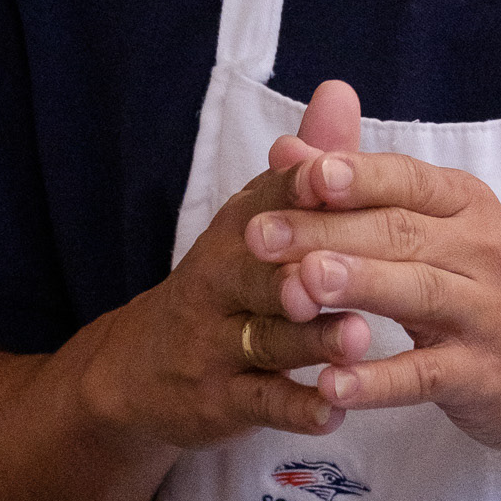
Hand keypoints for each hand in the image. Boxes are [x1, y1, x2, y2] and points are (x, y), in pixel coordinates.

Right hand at [79, 81, 373, 450]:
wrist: (140, 368)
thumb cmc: (227, 280)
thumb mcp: (257, 217)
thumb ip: (306, 164)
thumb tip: (341, 89)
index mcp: (238, 229)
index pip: (270, 201)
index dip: (297, 189)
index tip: (331, 177)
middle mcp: (222, 281)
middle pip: (264, 274)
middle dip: (301, 271)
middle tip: (344, 271)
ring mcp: (217, 344)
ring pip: (268, 340)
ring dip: (313, 341)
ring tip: (360, 339)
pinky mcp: (220, 401)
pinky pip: (260, 404)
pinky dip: (296, 408)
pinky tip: (334, 411)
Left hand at [244, 146, 500, 450]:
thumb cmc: (489, 289)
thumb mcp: (441, 227)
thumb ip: (362, 186)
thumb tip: (288, 145)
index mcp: (465, 206)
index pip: (404, 180)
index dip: (350, 175)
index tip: (294, 171)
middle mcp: (481, 251)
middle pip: (398, 233)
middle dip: (325, 232)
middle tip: (259, 235)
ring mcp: (484, 316)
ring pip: (416, 294)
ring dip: (356, 288)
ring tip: (295, 289)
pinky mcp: (480, 376)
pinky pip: (424, 376)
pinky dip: (378, 381)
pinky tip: (331, 385)